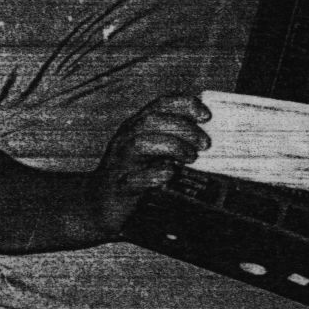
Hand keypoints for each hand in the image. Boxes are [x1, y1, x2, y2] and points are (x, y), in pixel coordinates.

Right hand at [87, 93, 208, 237]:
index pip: (161, 104)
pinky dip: (153, 174)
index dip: (185, 104)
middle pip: (152, 120)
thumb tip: (209, 139)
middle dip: (183, 128)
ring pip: (141, 143)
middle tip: (205, 144)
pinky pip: (135, 178)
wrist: (99, 204)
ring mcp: (120, 162)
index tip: (206, 116)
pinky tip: (168, 174)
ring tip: (190, 158)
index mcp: (137, 127)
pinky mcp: (119, 186)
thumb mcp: (153, 153)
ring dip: (171, 146)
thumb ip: (174, 141)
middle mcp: (126, 139)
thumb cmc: (134, 175)